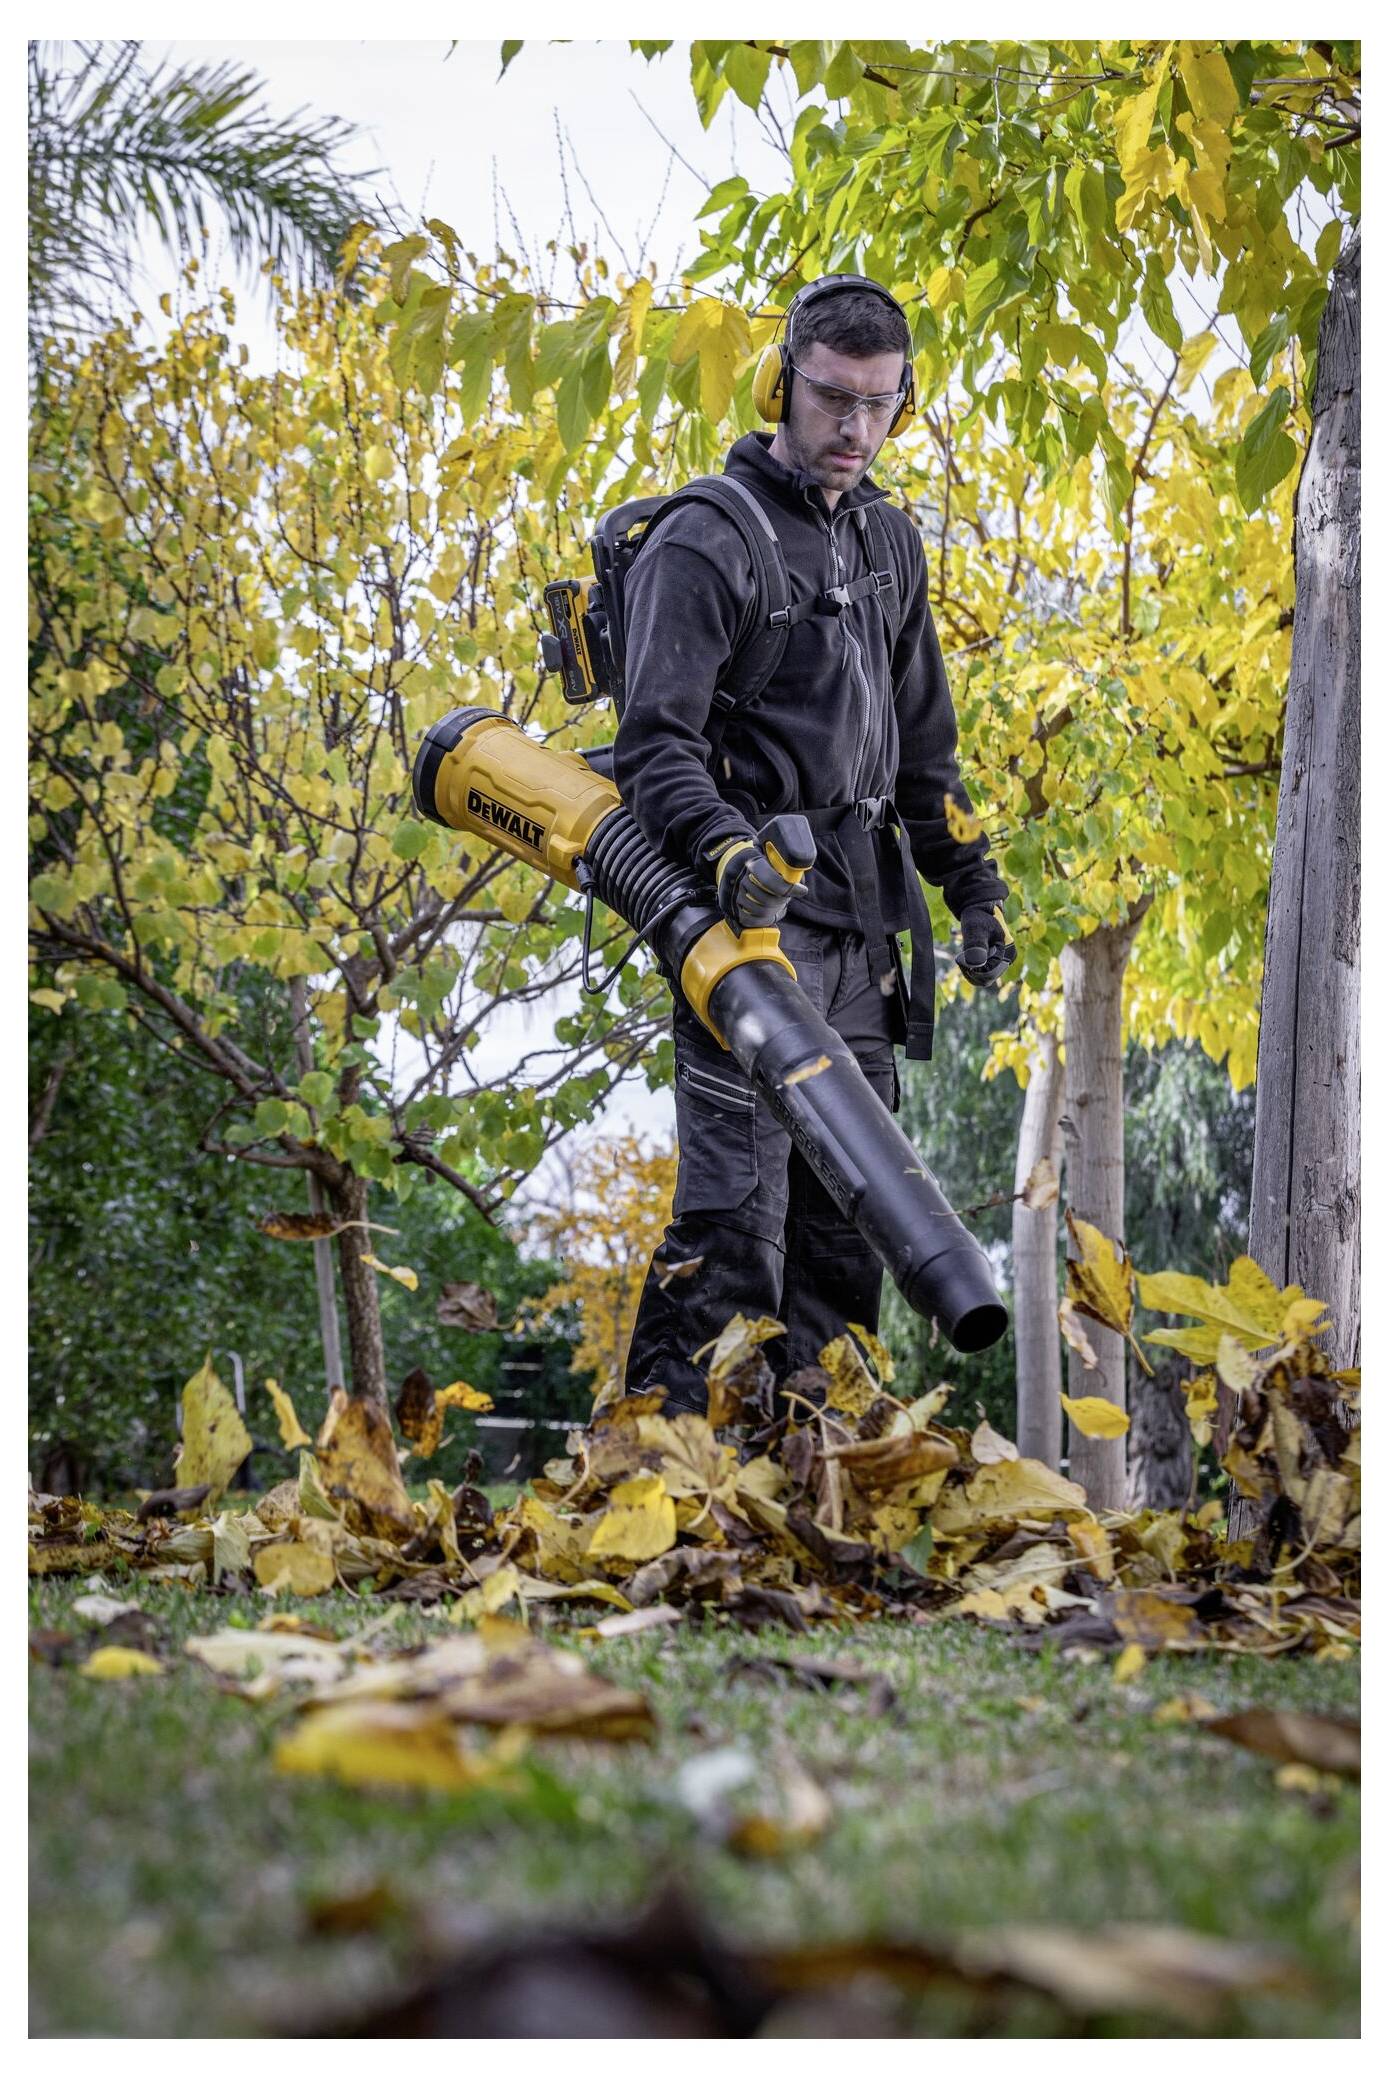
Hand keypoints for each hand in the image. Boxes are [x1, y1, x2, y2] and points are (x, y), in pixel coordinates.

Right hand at [712, 817, 813, 931]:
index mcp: (754, 863)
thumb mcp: (772, 856)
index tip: (801, 890)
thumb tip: (800, 881)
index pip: (771, 881)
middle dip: (782, 901)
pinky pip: (748, 919)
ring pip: (759, 910)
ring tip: (778, 905)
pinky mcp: (731, 905)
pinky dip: (761, 920)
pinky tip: (768, 914)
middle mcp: (742, 878)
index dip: (789, 888)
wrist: (734, 862)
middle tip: (787, 897)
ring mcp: (735, 893)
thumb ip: (786, 866)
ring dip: (773, 911)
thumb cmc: (760, 861)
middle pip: (767, 899)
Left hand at [955, 903, 1015, 986]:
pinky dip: (970, 970)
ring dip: (969, 971)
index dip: (972, 970)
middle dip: (971, 971)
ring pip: (982, 980)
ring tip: (964, 955)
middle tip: (961, 956)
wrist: (978, 912)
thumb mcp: (975, 929)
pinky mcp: (993, 963)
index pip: (988, 974)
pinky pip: (980, 975)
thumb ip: (976, 945)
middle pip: (985, 979)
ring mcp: (1001, 963)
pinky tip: (965, 958)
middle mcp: (1007, 960)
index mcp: (1008, 953)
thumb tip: (976, 964)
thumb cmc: (978, 918)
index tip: (961, 956)